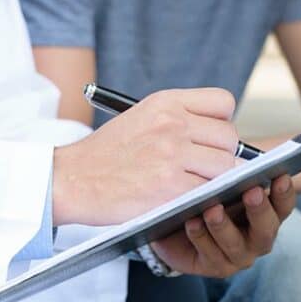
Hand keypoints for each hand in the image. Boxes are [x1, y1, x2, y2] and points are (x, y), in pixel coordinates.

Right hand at [52, 88, 237, 225]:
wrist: (72, 179)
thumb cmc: (104, 154)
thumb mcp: (139, 117)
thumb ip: (177, 119)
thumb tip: (218, 134)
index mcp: (165, 102)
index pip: (223, 102)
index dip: (221, 122)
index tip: (209, 136)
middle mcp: (172, 123)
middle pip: (228, 137)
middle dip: (220, 154)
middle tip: (200, 167)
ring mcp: (173, 155)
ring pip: (225, 167)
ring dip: (213, 179)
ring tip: (189, 184)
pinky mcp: (171, 187)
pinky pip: (209, 192)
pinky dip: (199, 199)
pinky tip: (180, 198)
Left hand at [152, 176, 294, 277]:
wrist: (176, 225)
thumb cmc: (206, 199)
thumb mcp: (221, 184)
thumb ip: (232, 176)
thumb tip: (237, 161)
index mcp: (267, 214)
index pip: (283, 205)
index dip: (284, 192)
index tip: (281, 175)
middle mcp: (257, 239)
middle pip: (266, 229)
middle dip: (259, 209)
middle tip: (252, 192)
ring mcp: (237, 256)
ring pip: (234, 244)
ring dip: (223, 226)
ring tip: (213, 209)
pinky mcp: (214, 266)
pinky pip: (209, 254)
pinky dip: (200, 237)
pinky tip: (191, 222)